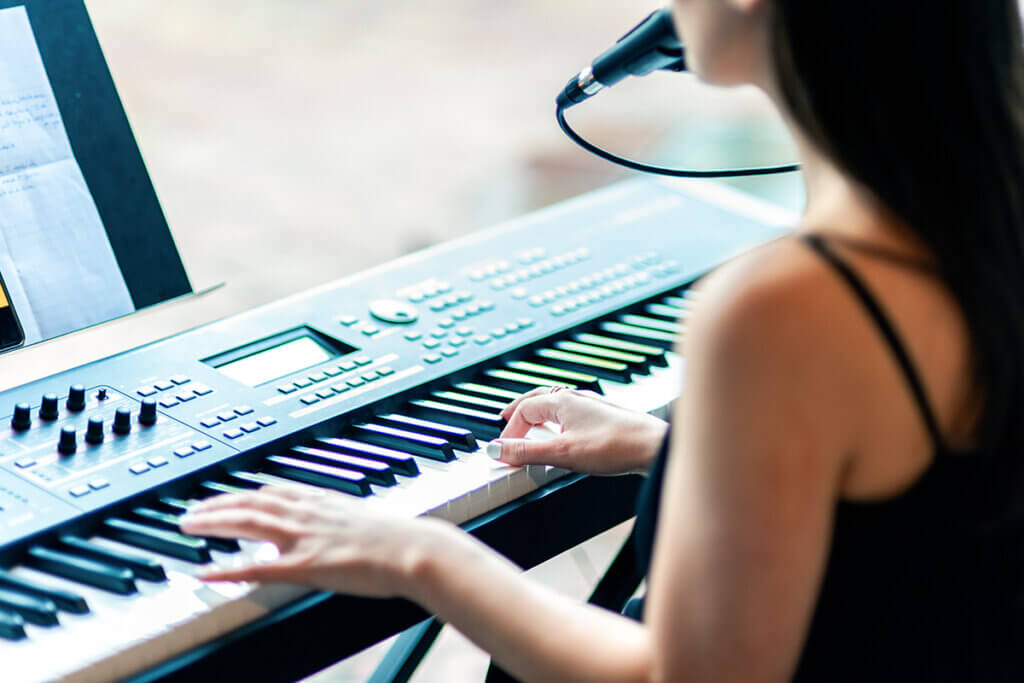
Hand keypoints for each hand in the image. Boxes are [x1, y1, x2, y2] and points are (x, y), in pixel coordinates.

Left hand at [179, 486, 450, 597]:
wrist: (415, 549)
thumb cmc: (402, 540)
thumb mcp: (368, 520)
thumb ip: (346, 521)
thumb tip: (342, 527)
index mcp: (323, 502)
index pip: (273, 491)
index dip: (244, 492)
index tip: (225, 494)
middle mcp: (308, 513)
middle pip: (251, 501)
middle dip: (217, 503)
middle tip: (191, 510)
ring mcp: (304, 537)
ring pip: (247, 522)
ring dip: (212, 522)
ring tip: (187, 525)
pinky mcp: (305, 565)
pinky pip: (257, 566)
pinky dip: (227, 568)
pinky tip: (206, 571)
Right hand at [495, 387, 667, 474]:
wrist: (654, 447)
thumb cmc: (615, 446)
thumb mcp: (562, 453)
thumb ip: (527, 452)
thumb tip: (497, 450)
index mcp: (562, 401)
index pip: (524, 409)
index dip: (509, 430)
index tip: (502, 450)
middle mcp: (576, 399)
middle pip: (538, 398)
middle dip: (519, 409)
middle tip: (504, 418)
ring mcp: (592, 407)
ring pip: (557, 404)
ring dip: (539, 413)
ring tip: (531, 424)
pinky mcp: (605, 419)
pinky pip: (573, 413)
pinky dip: (558, 420)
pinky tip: (565, 433)